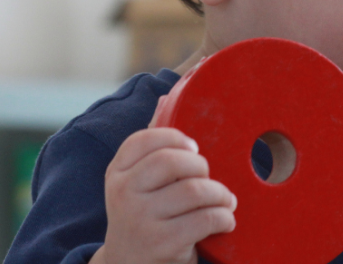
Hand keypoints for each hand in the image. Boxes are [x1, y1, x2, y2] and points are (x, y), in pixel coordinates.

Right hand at [93, 97, 236, 263]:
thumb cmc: (142, 215)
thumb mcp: (135, 182)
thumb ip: (150, 146)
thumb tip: (165, 99)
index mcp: (117, 172)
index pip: (146, 139)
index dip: (177, 139)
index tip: (195, 149)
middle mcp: (123, 193)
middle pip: (172, 161)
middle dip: (202, 167)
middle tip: (210, 177)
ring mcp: (140, 219)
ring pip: (194, 190)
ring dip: (220, 194)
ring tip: (226, 200)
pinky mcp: (162, 243)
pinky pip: (205, 218)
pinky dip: (224, 217)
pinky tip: (226, 220)